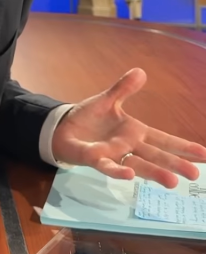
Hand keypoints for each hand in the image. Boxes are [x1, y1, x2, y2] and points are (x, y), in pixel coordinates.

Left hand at [51, 68, 205, 187]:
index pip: (163, 140)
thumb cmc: (89, 119)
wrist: (62, 128)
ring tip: (171, 182)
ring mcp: (113, 154)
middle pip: (155, 156)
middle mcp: (128, 146)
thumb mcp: (108, 100)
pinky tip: (129, 174)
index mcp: (134, 132)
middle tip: (194, 174)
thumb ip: (124, 89)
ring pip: (137, 165)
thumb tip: (140, 71)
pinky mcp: (94, 158)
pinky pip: (107, 165)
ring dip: (153, 173)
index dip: (183, 146)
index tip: (204, 154)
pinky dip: (118, 170)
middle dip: (175, 164)